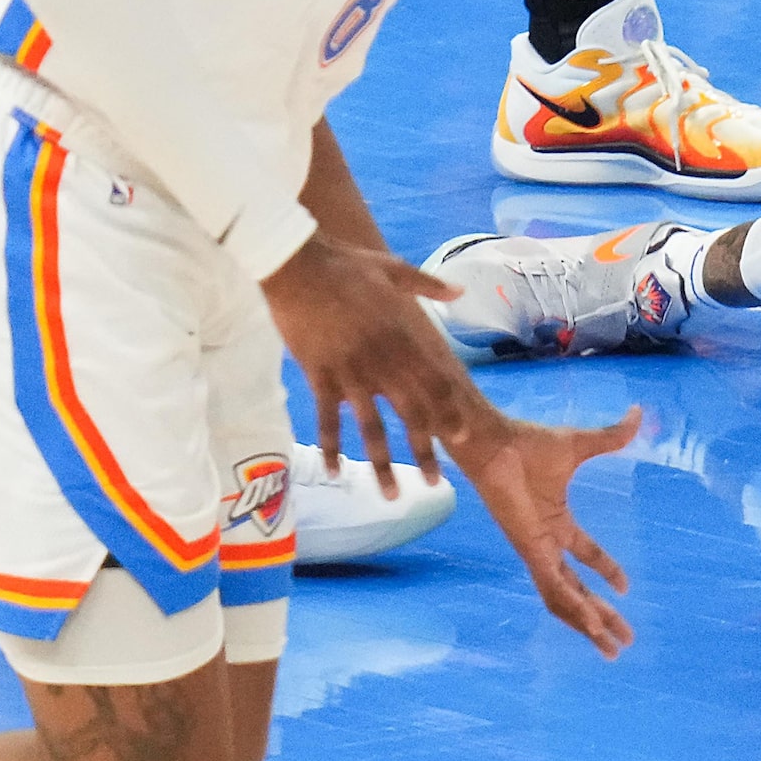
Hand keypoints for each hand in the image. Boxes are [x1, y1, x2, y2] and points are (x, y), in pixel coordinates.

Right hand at [257, 233, 469, 498]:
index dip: (448, 412)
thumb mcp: (395, 268)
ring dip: (382, 464)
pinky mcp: (319, 375)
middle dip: (424, 450)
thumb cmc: (346, 264)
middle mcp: (381, 361)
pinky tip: (335, 473)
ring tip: (392, 495)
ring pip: (371, 427)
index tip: (460, 437)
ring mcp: (350, 372)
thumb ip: (429, 286)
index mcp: (402, 336)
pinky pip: (328, 419)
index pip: (434, 382)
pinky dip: (330, 447)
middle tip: (435, 483)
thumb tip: (461, 293)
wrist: (298, 265)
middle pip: (410, 413)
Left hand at [445, 407, 643, 657]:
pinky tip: (593, 626)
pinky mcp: (530, 552)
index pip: (585, 554)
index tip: (626, 587)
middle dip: (602, 616)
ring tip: (612, 647)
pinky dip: (574, 609)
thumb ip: (611, 437)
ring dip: (588, 624)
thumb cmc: (527, 443)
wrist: (494, 443)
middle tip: (626, 641)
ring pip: (566, 599)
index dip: (605, 569)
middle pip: (578, 590)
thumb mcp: (580, 444)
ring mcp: (537, 551)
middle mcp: (546, 543)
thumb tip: (640, 413)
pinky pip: (555, 589)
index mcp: (557, 521)